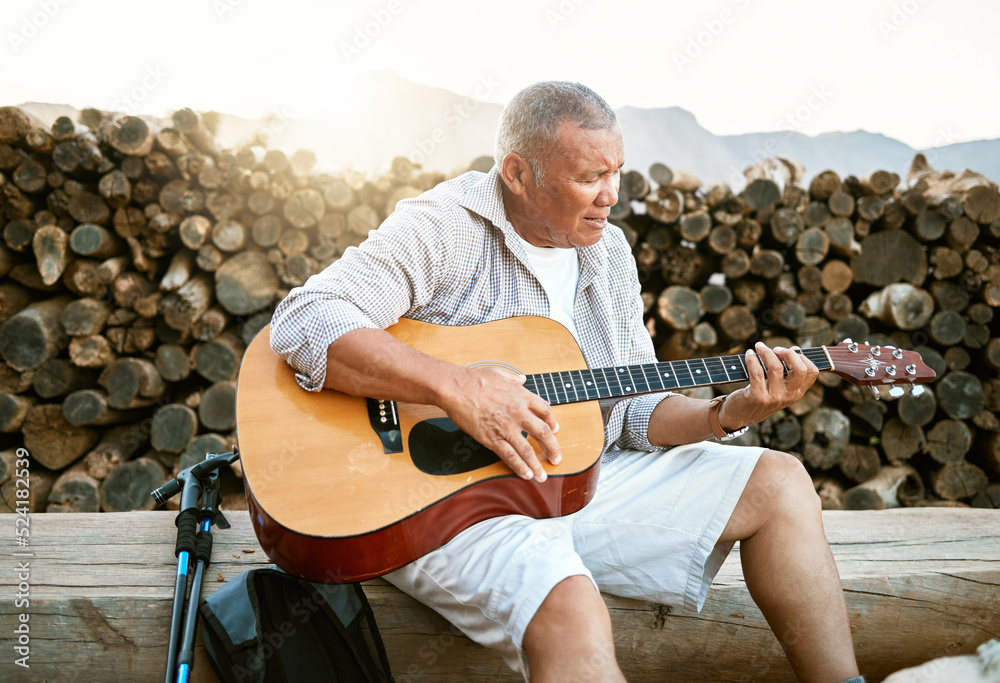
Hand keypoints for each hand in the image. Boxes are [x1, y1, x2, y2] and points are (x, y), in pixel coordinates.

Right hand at [439, 366, 560, 482]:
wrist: (456, 388)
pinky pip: (510, 456)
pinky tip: (526, 474)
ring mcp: (506, 428)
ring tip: (542, 476)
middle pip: (544, 434)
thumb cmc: (474, 379)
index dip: (553, 422)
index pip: (545, 411)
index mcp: (522, 396)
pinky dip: (519, 467)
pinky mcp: (492, 439)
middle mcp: (518, 413)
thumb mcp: (499, 373)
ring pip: (528, 450)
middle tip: (556, 458)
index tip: (555, 429)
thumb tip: (521, 379)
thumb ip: (513, 378)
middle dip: (552, 449)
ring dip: (537, 465)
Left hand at [720, 342, 818, 430]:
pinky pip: (757, 372)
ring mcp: (773, 398)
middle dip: (788, 353)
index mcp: (797, 393)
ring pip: (776, 367)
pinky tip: (749, 354)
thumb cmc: (759, 396)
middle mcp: (788, 396)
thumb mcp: (778, 389)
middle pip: (800, 369)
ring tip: (759, 347)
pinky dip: (752, 359)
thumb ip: (787, 373)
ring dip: (766, 352)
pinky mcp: (757, 397)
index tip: (790, 350)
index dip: (803, 357)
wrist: (739, 416)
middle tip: (775, 349)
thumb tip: (793, 349)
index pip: (812, 372)